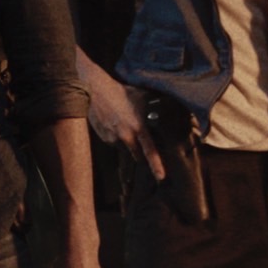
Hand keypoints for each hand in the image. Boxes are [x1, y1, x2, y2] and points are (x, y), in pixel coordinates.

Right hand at [78, 52, 164, 179]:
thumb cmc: (121, 91)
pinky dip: (116, 137)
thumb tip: (171, 103)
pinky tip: (114, 123)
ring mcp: (113, 139)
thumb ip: (156, 104)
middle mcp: (126, 136)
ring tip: (124, 124)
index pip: (150, 150)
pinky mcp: (104, 138)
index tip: (161, 177)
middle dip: (142, 155)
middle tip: (144, 146)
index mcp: (138, 127)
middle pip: (138, 156)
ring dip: (127, 143)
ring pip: (125, 149)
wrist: (96, 89)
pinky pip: (113, 143)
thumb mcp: (142, 97)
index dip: (157, 165)